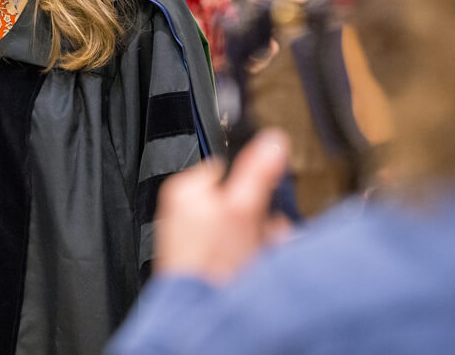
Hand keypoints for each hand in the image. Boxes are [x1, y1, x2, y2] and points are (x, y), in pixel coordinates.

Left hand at [155, 129, 291, 283]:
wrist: (200, 315)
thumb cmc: (211, 267)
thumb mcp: (242, 211)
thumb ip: (257, 173)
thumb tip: (272, 140)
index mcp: (184, 190)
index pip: (229, 168)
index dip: (254, 185)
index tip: (263, 202)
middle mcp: (182, 210)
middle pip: (239, 199)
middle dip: (260, 218)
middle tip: (262, 236)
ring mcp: (191, 238)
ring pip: (241, 227)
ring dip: (260, 241)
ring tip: (255, 257)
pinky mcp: (201, 261)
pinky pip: (234, 249)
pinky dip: (248, 258)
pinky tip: (249, 269)